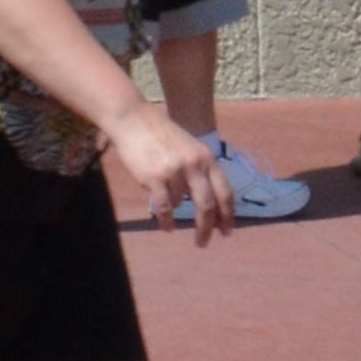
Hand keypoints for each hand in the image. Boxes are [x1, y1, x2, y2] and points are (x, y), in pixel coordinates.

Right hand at [109, 94, 229, 233]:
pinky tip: (166, 226)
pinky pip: (164, 207)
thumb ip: (200, 170)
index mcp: (206, 158)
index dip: (227, 215)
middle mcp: (194, 165)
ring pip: (180, 204)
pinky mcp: (154, 177)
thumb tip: (208, 201)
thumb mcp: (189, 147)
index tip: (227, 231)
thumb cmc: (161, 133)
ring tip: (168, 214)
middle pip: (207, 205)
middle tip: (203, 242)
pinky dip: (166, 220)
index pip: (224, 192)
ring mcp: (174, 171)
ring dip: (175, 213)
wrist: (133, 118)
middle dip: (207, 228)